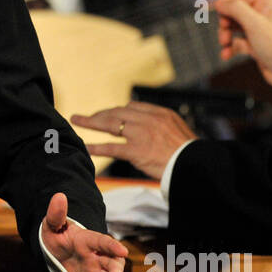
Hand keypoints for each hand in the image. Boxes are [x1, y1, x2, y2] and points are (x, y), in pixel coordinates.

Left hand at [40, 192, 127, 271]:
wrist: (55, 250)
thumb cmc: (55, 234)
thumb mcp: (51, 224)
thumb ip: (56, 214)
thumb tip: (59, 195)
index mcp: (90, 240)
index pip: (104, 242)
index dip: (113, 246)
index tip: (123, 251)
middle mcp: (98, 255)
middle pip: (113, 265)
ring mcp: (97, 270)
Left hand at [73, 102, 196, 179]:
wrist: (194, 164)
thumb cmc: (187, 151)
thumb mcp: (177, 129)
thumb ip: (161, 123)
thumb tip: (149, 124)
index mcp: (159, 113)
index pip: (131, 107)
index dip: (116, 110)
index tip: (107, 114)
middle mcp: (148, 119)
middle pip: (117, 112)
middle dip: (100, 114)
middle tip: (86, 117)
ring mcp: (141, 134)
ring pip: (110, 124)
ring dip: (91, 122)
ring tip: (77, 121)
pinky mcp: (137, 151)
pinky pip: (112, 147)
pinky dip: (97, 147)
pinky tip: (86, 147)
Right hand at [213, 0, 271, 88]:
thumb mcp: (255, 24)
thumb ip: (236, 9)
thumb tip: (219, 2)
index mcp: (267, 3)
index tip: (217, 9)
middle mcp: (262, 14)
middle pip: (235, 9)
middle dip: (225, 20)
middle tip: (223, 30)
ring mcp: (258, 29)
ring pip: (233, 26)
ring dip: (225, 35)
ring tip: (224, 44)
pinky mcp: (254, 43)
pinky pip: (236, 41)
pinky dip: (230, 47)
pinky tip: (226, 54)